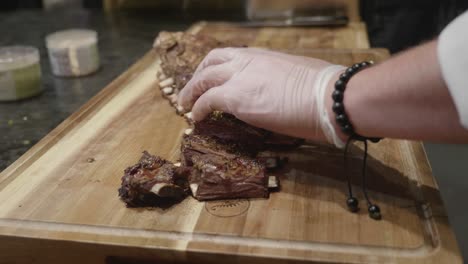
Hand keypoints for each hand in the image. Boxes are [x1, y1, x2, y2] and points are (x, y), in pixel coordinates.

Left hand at [178, 48, 345, 145]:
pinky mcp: (235, 97)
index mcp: (263, 56)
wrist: (329, 96)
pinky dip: (197, 108)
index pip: (231, 55)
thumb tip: (279, 92)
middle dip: (199, 74)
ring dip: (190, 91)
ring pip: (203, 79)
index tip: (213, 76)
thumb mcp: (297, 76)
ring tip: (185, 104)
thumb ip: (279, 80)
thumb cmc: (324, 90)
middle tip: (193, 88)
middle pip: (211, 62)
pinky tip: (196, 117)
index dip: (216, 66)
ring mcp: (239, 77)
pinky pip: (206, 101)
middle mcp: (247, 61)